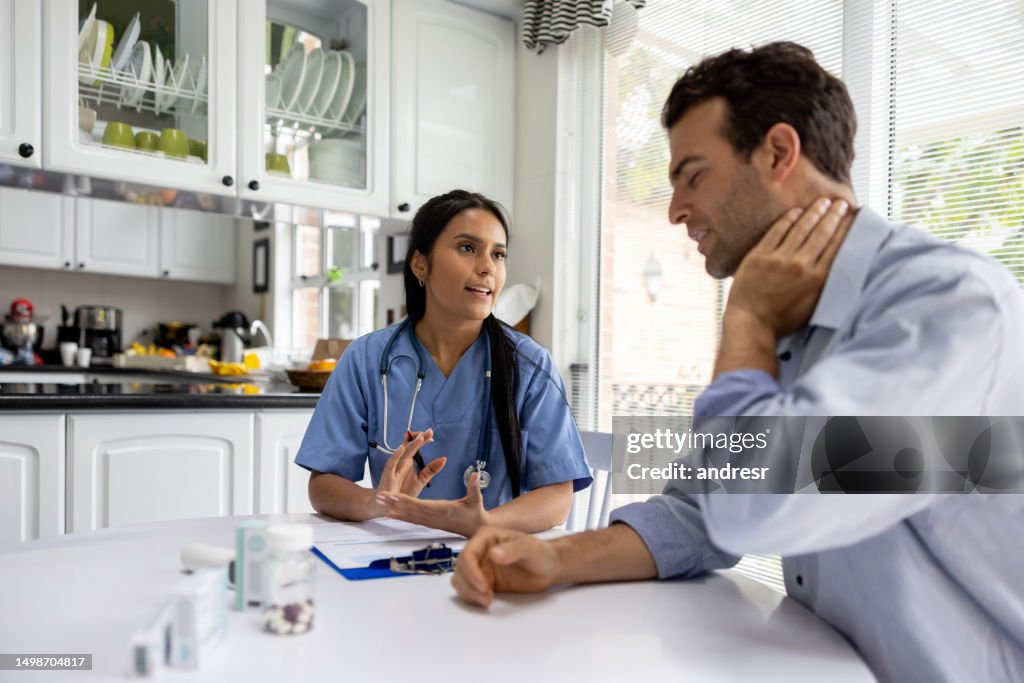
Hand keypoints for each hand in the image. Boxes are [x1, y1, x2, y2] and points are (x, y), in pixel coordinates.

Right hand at [376, 429, 446, 498]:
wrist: (390, 505)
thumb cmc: (404, 491)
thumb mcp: (421, 480)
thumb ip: (431, 469)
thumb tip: (444, 458)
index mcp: (409, 461)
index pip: (416, 447)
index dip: (423, 440)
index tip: (432, 434)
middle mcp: (401, 462)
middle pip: (411, 447)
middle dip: (419, 438)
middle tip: (429, 431)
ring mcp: (394, 467)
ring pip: (403, 453)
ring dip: (410, 444)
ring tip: (420, 437)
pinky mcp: (388, 475)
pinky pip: (391, 463)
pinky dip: (396, 455)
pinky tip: (402, 448)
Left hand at [377, 472, 488, 536]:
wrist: (476, 530)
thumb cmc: (476, 513)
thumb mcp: (477, 499)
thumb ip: (474, 487)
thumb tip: (476, 475)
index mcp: (443, 510)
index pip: (420, 505)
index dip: (406, 501)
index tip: (393, 496)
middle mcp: (433, 517)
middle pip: (409, 510)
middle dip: (393, 503)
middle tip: (379, 496)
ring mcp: (430, 521)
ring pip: (408, 515)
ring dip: (393, 508)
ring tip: (379, 501)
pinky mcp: (430, 523)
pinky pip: (412, 519)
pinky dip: (400, 516)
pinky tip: (389, 514)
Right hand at [450, 525, 559, 606]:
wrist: (549, 568)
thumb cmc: (541, 553)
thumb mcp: (530, 549)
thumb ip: (513, 550)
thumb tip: (493, 554)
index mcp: (486, 537)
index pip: (468, 554)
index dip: (471, 571)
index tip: (483, 586)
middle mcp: (479, 550)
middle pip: (461, 568)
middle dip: (469, 585)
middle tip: (486, 597)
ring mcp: (480, 566)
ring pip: (460, 580)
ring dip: (469, 593)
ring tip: (487, 601)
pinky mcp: (483, 581)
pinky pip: (468, 589)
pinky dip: (472, 597)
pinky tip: (488, 600)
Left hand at [726, 197, 851, 338]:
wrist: (751, 324)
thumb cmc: (784, 321)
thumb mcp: (814, 306)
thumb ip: (826, 285)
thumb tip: (838, 266)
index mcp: (818, 279)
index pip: (836, 246)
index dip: (845, 229)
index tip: (852, 217)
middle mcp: (801, 266)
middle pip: (821, 233)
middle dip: (833, 215)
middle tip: (841, 203)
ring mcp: (779, 259)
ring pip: (801, 229)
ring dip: (814, 212)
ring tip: (823, 202)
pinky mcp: (759, 256)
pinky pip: (776, 232)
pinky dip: (788, 219)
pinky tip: (796, 211)